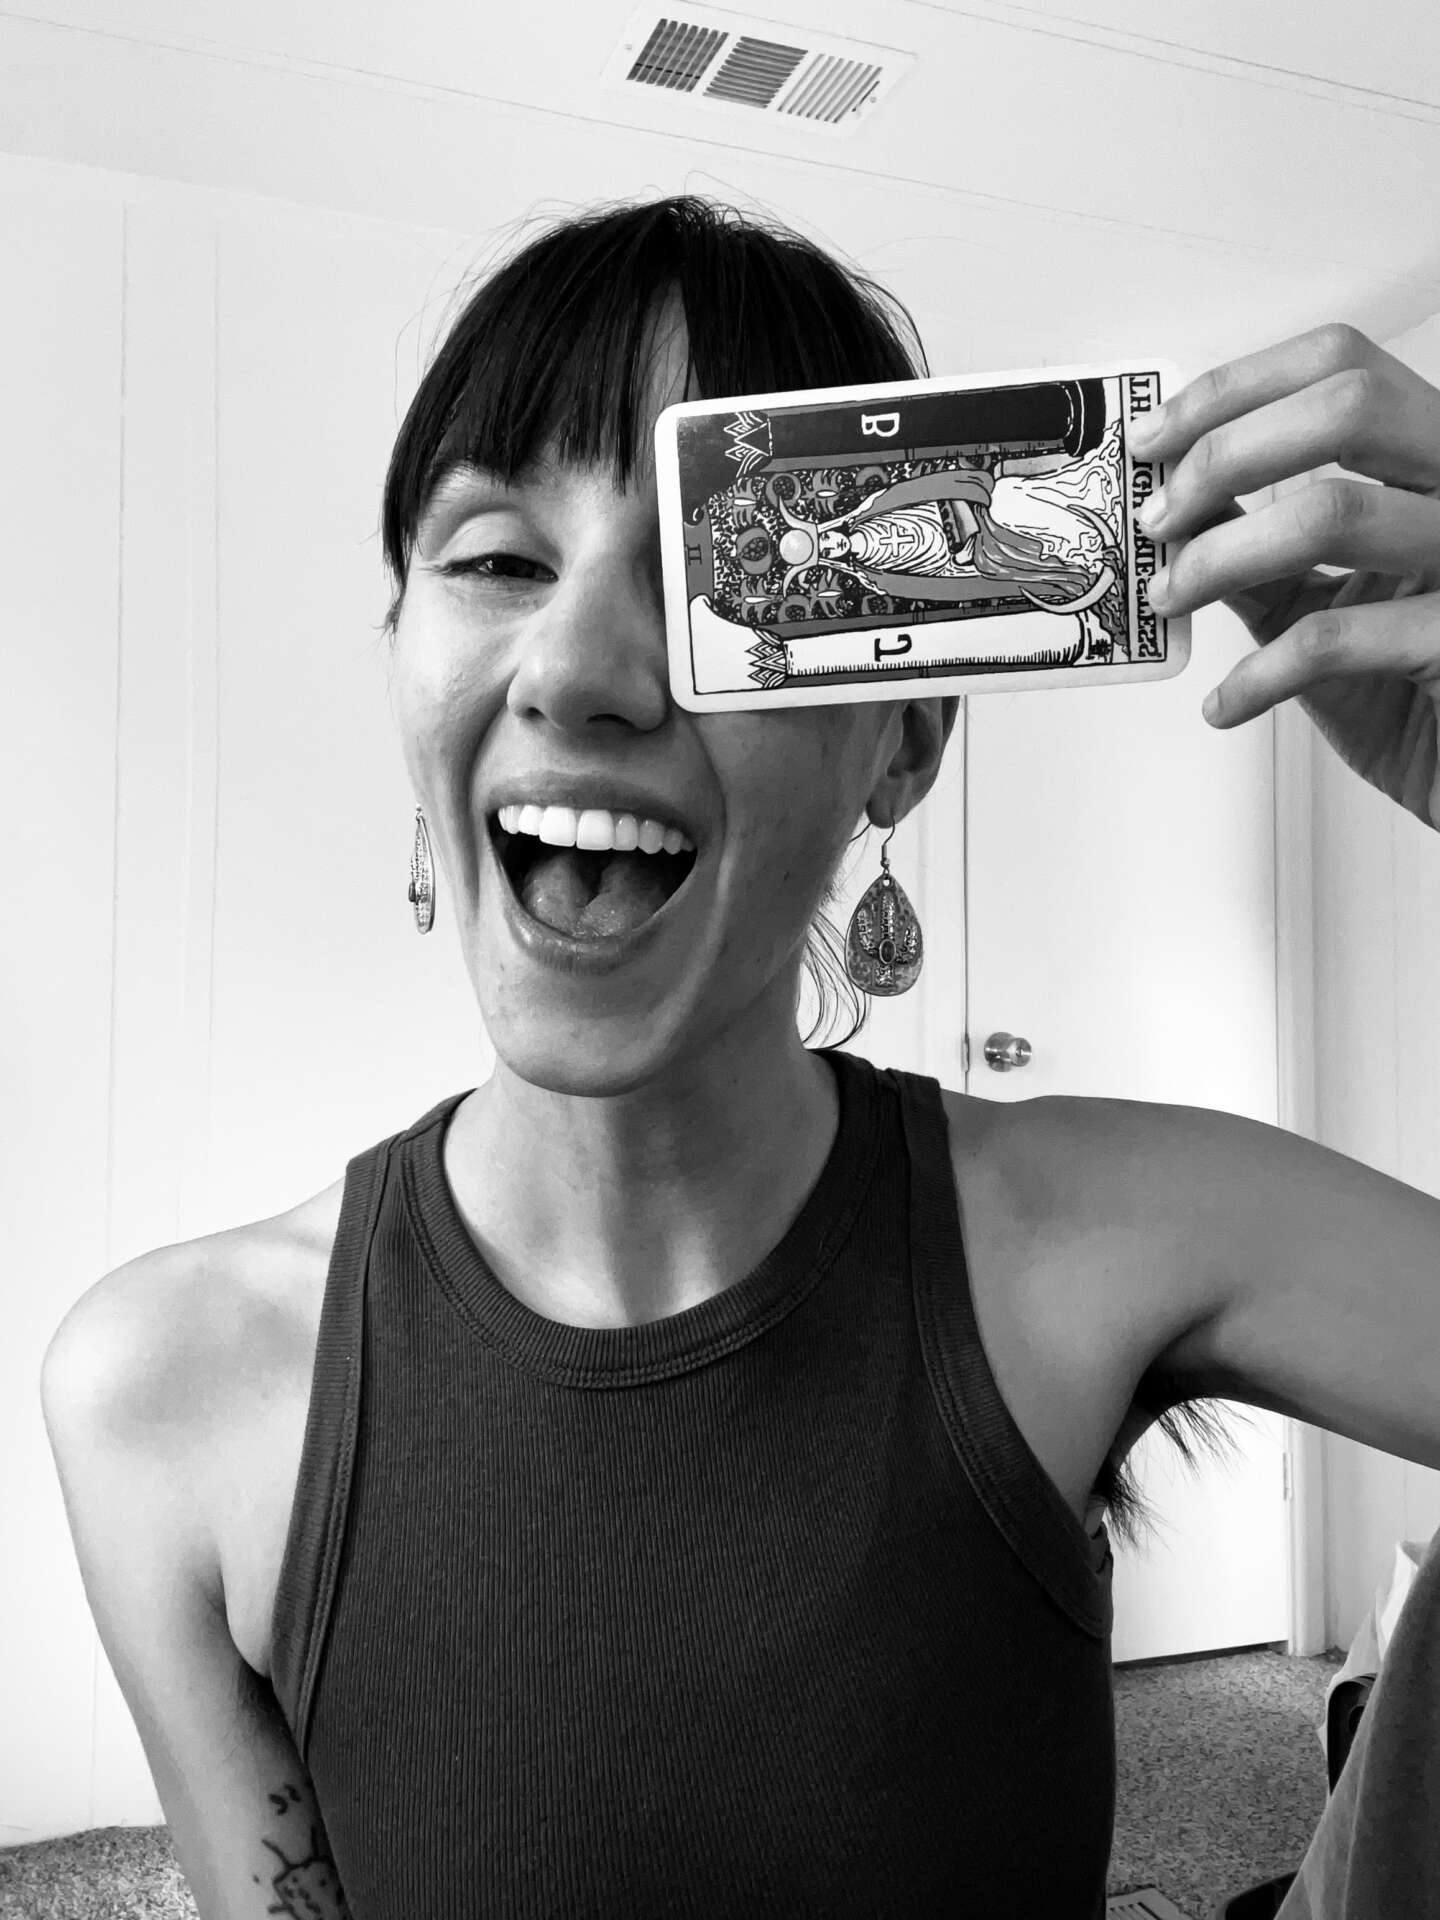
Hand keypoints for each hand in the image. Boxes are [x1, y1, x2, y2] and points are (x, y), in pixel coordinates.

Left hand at [1130, 323, 1439, 831]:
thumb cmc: (1404, 686)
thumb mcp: (1320, 600)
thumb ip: (1259, 548)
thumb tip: (1172, 504)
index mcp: (1430, 459)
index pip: (1342, 365)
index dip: (1235, 390)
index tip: (1154, 442)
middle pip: (1348, 407)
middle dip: (1226, 453)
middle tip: (1160, 518)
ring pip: (1333, 511)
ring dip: (1220, 557)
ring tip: (1172, 598)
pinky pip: (1334, 639)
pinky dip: (1256, 676)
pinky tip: (1226, 703)